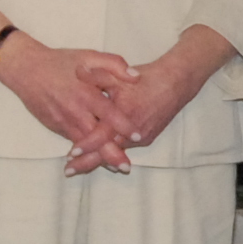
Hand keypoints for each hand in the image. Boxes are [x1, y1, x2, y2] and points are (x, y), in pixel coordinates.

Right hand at [0, 32, 137, 165]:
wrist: (26, 69)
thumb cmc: (60, 61)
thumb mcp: (89, 56)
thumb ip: (114, 64)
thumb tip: (136, 77)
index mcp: (86, 92)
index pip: (108, 113)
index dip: (123, 126)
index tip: (139, 136)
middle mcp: (75, 110)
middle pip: (95, 137)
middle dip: (111, 153)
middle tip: (126, 167)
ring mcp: (63, 121)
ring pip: (83, 144)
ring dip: (98, 158)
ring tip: (115, 168)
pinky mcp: (55, 126)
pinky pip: (72, 141)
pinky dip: (84, 153)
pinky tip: (94, 160)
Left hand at [71, 28, 234, 174]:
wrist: (174, 84)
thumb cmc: (145, 79)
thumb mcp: (118, 74)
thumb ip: (97, 75)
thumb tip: (77, 71)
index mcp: (123, 115)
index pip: (100, 137)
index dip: (85, 146)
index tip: (70, 154)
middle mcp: (132, 132)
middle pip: (106, 153)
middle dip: (86, 163)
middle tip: (68, 172)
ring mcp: (141, 138)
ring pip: (116, 152)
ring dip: (98, 159)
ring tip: (79, 166)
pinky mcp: (146, 139)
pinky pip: (125, 148)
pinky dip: (112, 153)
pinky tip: (100, 157)